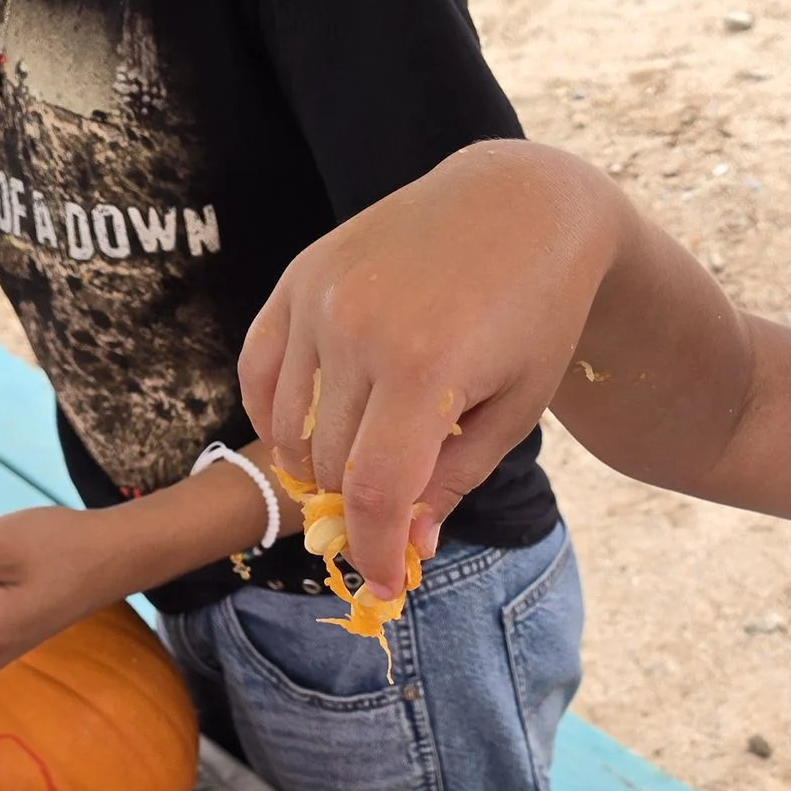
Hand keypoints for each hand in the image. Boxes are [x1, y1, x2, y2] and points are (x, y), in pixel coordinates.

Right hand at [238, 140, 618, 595]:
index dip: (373, 549)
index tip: (380, 584)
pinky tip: (312, 430)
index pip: (374, 491)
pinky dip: (276, 416)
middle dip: (360, 508)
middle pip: (333, 466)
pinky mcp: (299, 276)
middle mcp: (360, 328)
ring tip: (367, 460)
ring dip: (320, 466)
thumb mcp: (513, 410)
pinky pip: (258, 371)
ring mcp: (321, 297)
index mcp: (426, 368)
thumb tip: (405, 546)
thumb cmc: (532, 316)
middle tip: (389, 517)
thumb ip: (452, 481)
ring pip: (290, 428)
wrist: (518, 206)